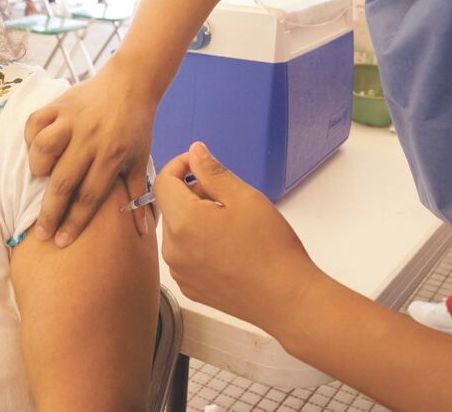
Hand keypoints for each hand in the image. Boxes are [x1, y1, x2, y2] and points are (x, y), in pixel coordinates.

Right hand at [25, 63, 155, 246]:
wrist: (132, 82)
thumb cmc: (136, 125)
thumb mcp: (141, 159)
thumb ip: (138, 194)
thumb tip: (142, 230)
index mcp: (112, 156)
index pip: (89, 197)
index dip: (74, 223)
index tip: (61, 242)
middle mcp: (90, 139)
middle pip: (64, 182)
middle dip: (50, 212)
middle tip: (39, 234)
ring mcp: (72, 120)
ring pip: (44, 149)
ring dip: (39, 167)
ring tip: (43, 175)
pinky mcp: (59, 104)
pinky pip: (35, 122)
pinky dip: (31, 137)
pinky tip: (38, 146)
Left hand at [154, 142, 322, 334]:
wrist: (288, 300)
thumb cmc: (271, 247)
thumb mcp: (244, 197)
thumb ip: (212, 171)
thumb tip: (194, 151)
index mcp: (182, 222)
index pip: (163, 181)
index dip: (180, 165)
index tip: (201, 164)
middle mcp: (172, 249)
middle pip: (172, 206)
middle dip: (194, 193)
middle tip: (230, 198)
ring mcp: (179, 272)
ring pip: (178, 230)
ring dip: (197, 218)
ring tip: (232, 225)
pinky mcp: (190, 288)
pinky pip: (185, 254)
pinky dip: (199, 243)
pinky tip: (229, 248)